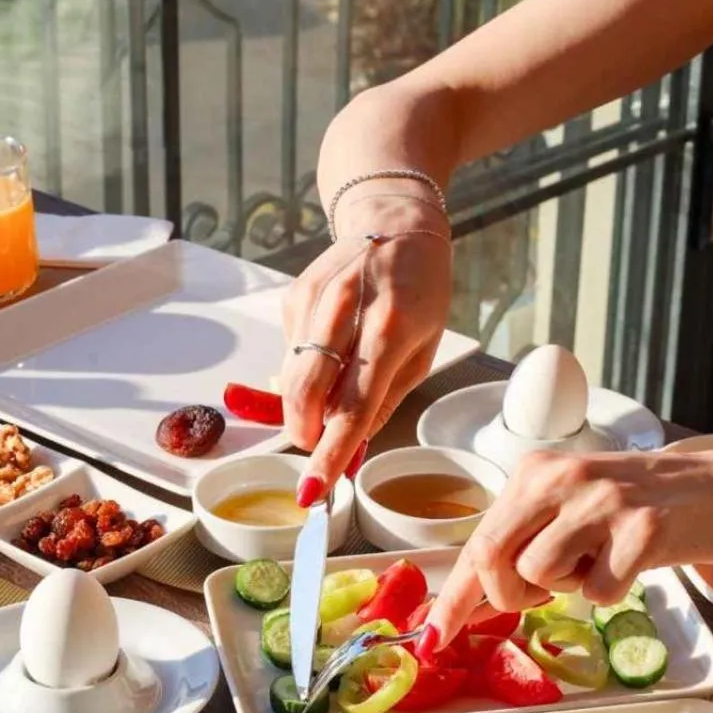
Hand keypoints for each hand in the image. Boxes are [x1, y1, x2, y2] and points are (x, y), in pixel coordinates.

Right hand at [281, 194, 451, 503]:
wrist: (393, 220)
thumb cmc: (419, 289)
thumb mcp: (423, 349)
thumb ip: (384, 401)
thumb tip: (351, 450)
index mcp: (390, 329)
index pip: (351, 406)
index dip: (329, 455)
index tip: (311, 492)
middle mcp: (346, 310)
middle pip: (306, 394)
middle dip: (305, 435)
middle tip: (318, 451)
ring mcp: (314, 300)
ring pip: (290, 379)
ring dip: (302, 408)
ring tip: (327, 405)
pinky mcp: (293, 297)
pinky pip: (289, 354)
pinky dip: (303, 372)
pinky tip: (329, 354)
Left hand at [419, 447, 712, 652]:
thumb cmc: (640, 507)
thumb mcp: (571, 508)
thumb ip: (524, 540)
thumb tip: (474, 599)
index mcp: (537, 471)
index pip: (478, 540)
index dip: (452, 597)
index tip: (432, 638)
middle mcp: (563, 477)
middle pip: (493, 559)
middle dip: (508, 595)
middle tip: (543, 593)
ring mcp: (602, 501)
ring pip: (542, 576)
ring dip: (567, 588)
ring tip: (598, 562)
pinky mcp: (642, 530)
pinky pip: (598, 592)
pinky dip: (610, 593)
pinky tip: (630, 564)